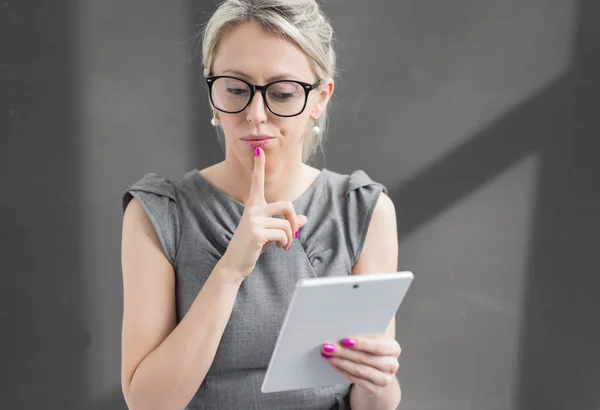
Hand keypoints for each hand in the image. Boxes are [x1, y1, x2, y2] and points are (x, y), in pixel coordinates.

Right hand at [219, 147, 307, 278]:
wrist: (235, 264)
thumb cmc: (252, 247)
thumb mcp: (270, 233)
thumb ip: (285, 224)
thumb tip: (304, 219)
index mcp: (253, 206)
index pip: (257, 183)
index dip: (259, 167)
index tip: (258, 151)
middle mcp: (253, 209)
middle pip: (286, 205)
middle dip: (294, 220)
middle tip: (292, 234)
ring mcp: (254, 219)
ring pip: (286, 223)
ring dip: (289, 237)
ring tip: (282, 245)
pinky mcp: (256, 231)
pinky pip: (283, 233)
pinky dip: (285, 243)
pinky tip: (278, 248)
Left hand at [321, 337, 400, 395]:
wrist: (378, 373)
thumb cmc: (372, 351)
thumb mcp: (373, 340)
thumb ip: (364, 333)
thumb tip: (344, 327)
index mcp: (393, 348)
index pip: (378, 346)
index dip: (361, 344)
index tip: (345, 340)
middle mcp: (392, 364)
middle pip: (365, 358)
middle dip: (344, 352)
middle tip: (328, 347)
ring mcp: (385, 379)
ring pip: (359, 370)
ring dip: (341, 362)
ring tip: (328, 355)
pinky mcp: (375, 389)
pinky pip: (356, 379)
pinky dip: (342, 371)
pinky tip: (334, 364)